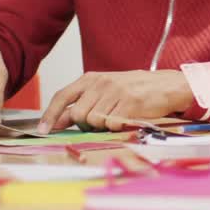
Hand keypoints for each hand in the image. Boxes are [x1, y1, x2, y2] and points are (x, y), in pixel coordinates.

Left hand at [39, 70, 194, 133]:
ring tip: (116, 117)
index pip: (62, 96)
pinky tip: (126, 118)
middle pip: (77, 114)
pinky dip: (116, 127)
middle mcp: (101, 83)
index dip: (50, 115)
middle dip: (84, 125)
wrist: (167, 85)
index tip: (43, 130)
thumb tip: (58, 120)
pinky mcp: (129, 104)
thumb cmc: (134, 89)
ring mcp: (115, 93)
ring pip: (93, 122)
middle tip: (99, 122)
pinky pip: (111, 125)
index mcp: (92, 78)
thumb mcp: (105, 90)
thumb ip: (82, 102)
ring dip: (102, 126)